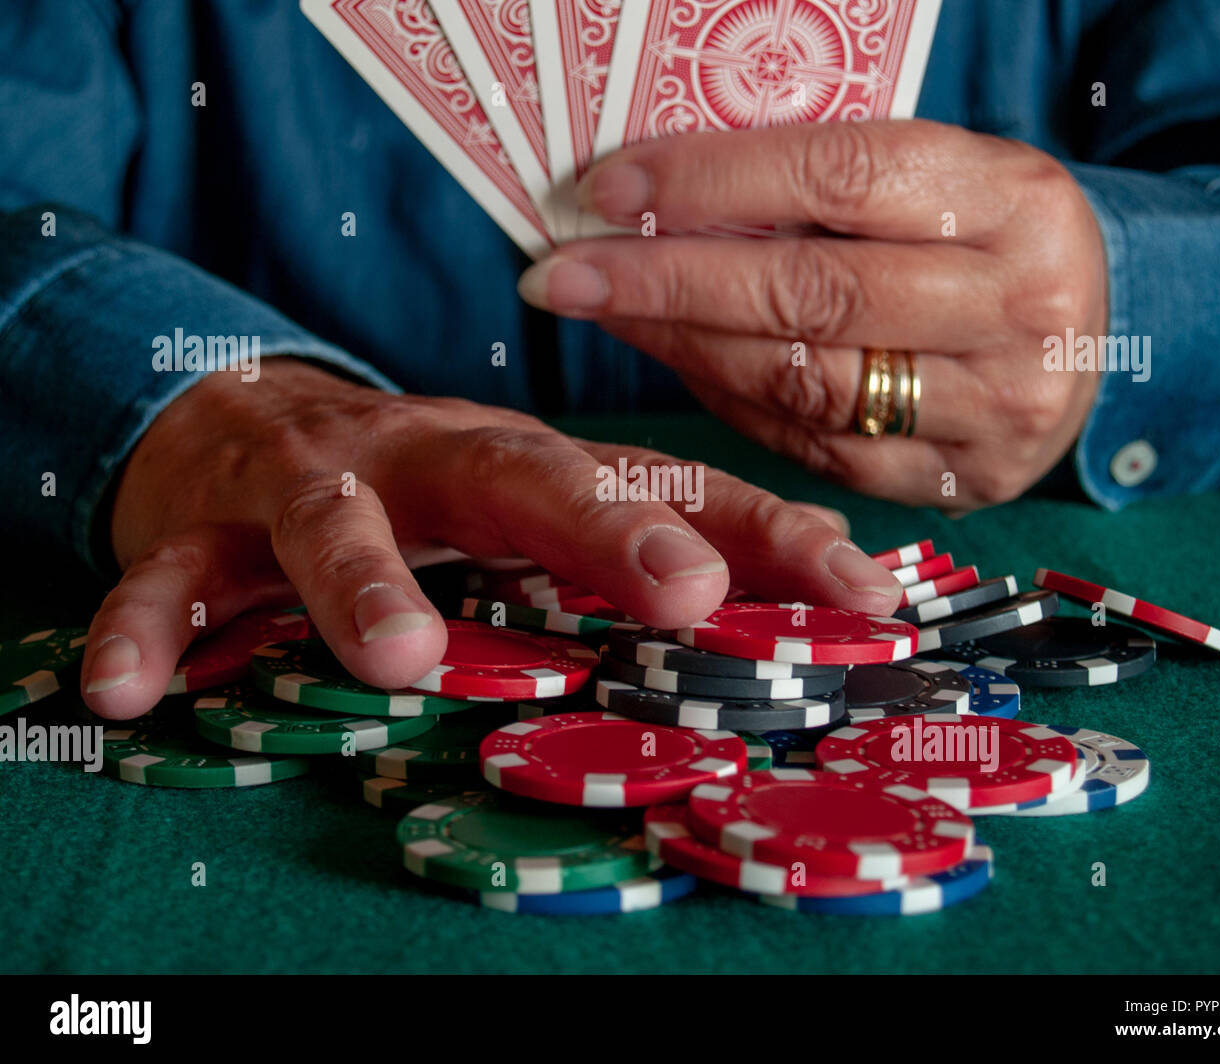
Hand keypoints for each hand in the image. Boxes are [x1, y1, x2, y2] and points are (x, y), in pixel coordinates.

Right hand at [83, 358, 901, 718]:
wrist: (245, 426)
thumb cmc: (423, 494)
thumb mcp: (531, 517)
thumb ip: (643, 558)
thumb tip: (815, 614)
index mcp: (534, 467)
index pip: (666, 487)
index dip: (768, 536)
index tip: (866, 598)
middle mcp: (440, 460)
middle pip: (527, 473)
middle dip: (606, 526)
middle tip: (678, 587)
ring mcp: (323, 483)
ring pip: (343, 519)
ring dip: (372, 584)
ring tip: (400, 660)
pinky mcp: (210, 521)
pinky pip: (176, 575)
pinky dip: (152, 626)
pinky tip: (132, 688)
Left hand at [517, 119, 1107, 509]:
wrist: (1098, 331)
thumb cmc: (985, 237)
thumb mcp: (938, 179)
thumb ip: (822, 186)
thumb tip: (658, 196)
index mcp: (1012, 199)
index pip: (839, 176)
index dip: (712, 183)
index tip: (607, 191)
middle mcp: (1017, 308)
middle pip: (811, 294)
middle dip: (667, 282)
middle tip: (563, 275)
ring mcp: (995, 408)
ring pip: (804, 382)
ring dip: (684, 347)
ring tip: (607, 314)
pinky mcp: (962, 477)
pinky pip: (817, 445)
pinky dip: (732, 403)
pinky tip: (679, 363)